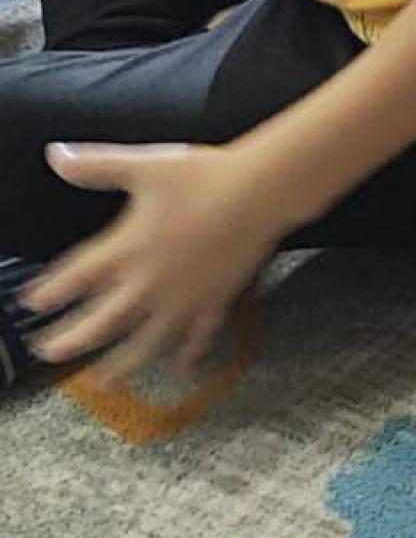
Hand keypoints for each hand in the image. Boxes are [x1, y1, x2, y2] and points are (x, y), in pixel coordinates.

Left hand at [29, 141, 287, 380]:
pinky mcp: (215, 300)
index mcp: (130, 248)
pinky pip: (197, 336)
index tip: (32, 304)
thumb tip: (56, 157)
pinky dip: (188, 353)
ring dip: (121, 363)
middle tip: (51, 353)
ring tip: (104, 380)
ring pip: (146, 341)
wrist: (261, 192)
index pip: (79, 277)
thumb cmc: (205, 176)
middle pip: (104, 320)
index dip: (52, 291)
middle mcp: (152, 282)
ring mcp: (184, 297)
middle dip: (74, 339)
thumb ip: (96, 165)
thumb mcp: (144, 165)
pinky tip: (181, 367)